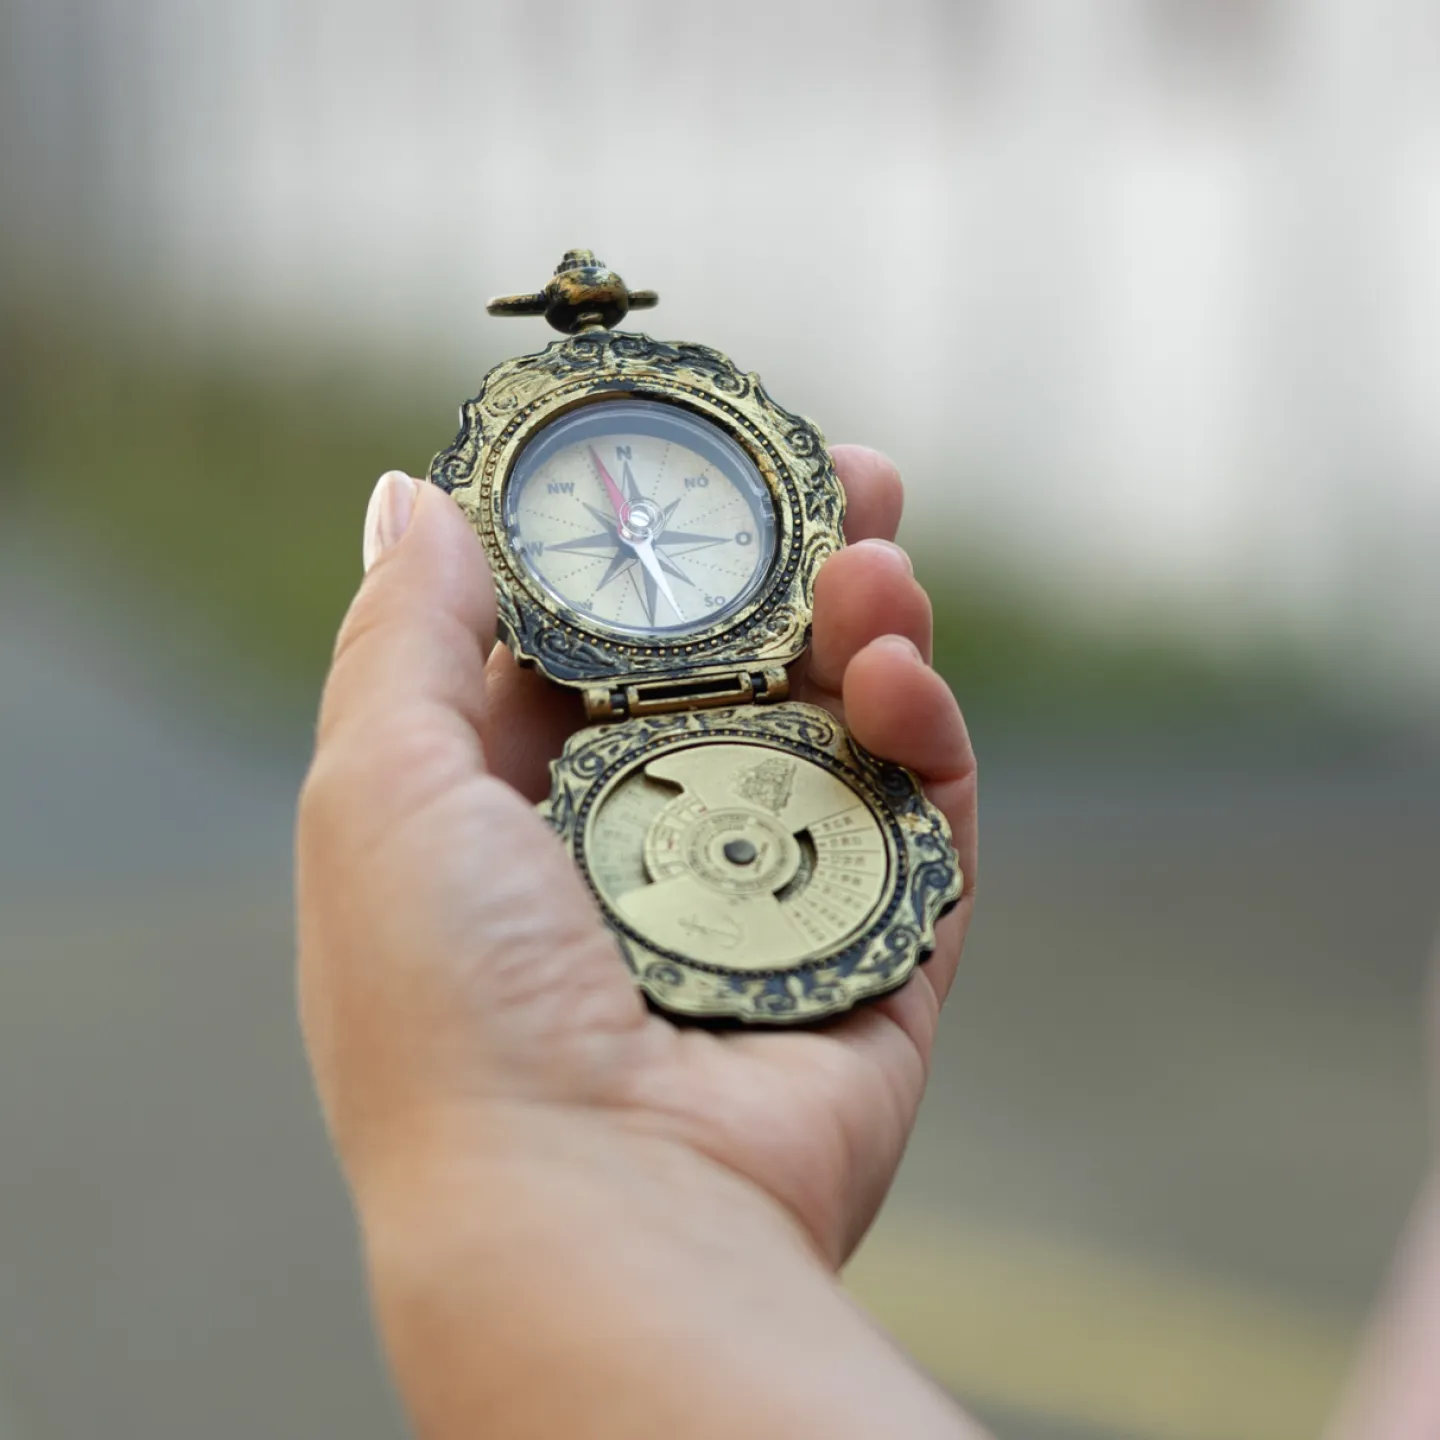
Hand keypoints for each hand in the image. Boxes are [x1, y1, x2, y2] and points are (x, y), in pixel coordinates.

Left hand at [298, 447, 979, 1437]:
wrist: (593, 1215)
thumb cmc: (455, 1006)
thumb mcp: (382, 790)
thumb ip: (405, 636)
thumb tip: (414, 496)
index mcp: (530, 806)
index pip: (610, 642)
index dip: (659, 544)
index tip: (708, 458)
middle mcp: (655, 848)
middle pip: (749, 670)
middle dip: (800, 563)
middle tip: (852, 474)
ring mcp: (776, 901)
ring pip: (847, 730)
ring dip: (872, 626)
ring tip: (883, 559)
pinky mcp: (880, 954)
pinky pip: (926, 822)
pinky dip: (928, 737)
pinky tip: (904, 674)